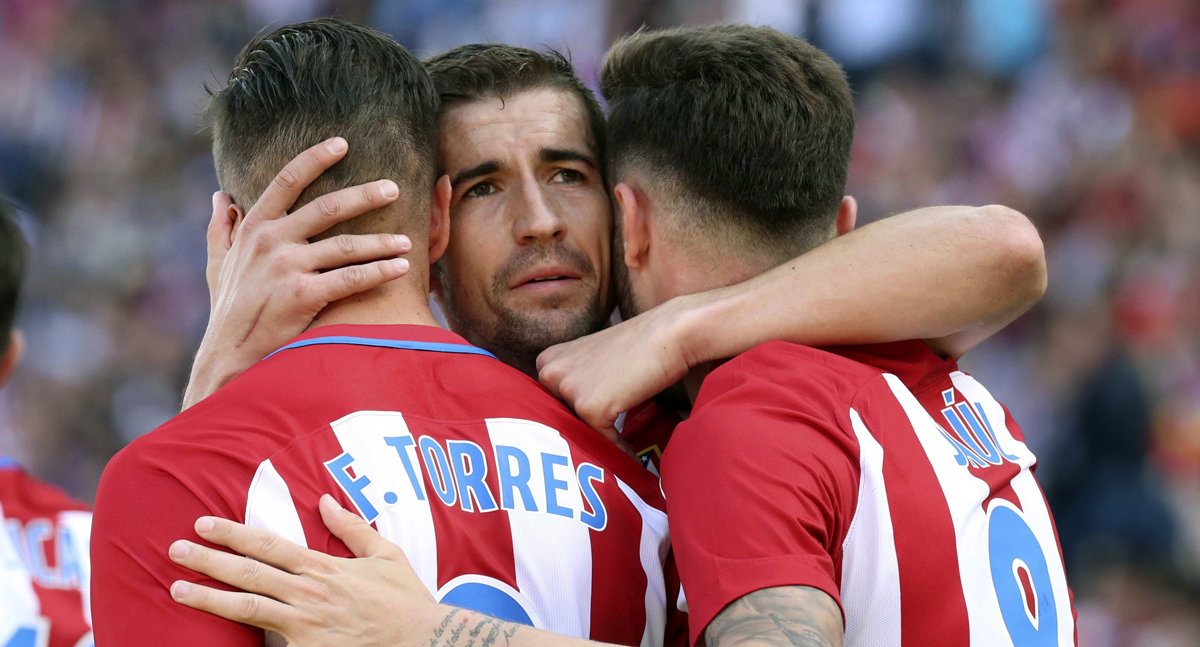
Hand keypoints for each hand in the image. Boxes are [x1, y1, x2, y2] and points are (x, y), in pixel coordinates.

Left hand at [169, 495, 441, 646]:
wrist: (425, 641)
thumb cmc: (406, 601)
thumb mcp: (387, 555)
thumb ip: (353, 528)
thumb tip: (325, 500)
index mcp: (325, 567)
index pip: (269, 544)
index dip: (233, 533)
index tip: (204, 524)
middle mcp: (309, 593)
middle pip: (248, 573)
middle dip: (208, 560)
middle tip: (175, 549)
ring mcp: (306, 625)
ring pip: (247, 608)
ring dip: (208, 597)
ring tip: (177, 589)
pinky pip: (267, 643)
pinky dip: (241, 641)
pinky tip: (210, 639)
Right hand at [184, 137, 412, 408]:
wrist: (228, 357)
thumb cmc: (229, 312)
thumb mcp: (218, 265)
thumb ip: (221, 229)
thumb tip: (219, 195)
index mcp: (253, 228)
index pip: (286, 181)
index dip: (315, 159)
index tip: (342, 143)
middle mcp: (270, 241)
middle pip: (326, 207)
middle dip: (364, 195)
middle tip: (393, 187)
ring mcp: (287, 267)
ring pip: (346, 245)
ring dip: (381, 241)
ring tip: (407, 241)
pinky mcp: (303, 295)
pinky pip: (351, 278)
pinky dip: (379, 271)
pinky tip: (401, 268)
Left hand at [536, 294, 703, 441]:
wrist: (668, 335)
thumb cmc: (639, 347)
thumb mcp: (593, 360)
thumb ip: (577, 382)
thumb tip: (577, 418)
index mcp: (548, 360)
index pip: (551, 404)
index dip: (572, 422)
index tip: (588, 439)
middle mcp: (550, 373)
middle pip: (559, 421)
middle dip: (581, 438)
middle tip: (601, 457)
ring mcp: (568, 389)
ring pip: (578, 433)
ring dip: (599, 447)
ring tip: (619, 457)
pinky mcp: (588, 407)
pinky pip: (601, 441)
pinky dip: (619, 452)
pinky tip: (632, 456)